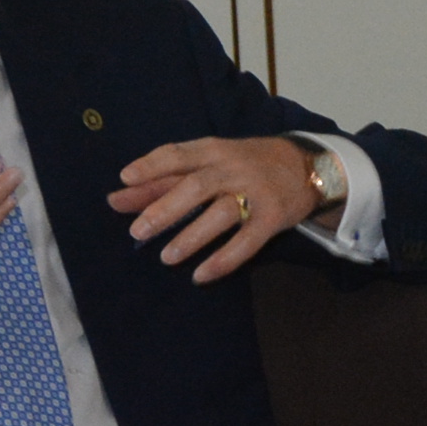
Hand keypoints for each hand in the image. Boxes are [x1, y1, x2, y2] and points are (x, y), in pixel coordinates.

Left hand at [108, 135, 320, 283]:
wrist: (309, 166)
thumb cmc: (248, 164)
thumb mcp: (210, 162)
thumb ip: (165, 179)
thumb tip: (117, 196)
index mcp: (214, 150)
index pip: (178, 154)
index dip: (151, 166)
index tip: (124, 180)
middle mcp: (234, 168)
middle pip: (197, 187)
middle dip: (166, 208)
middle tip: (138, 231)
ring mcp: (256, 193)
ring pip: (221, 214)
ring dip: (192, 236)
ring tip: (167, 257)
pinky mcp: (274, 218)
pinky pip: (248, 241)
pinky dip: (225, 259)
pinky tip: (202, 275)